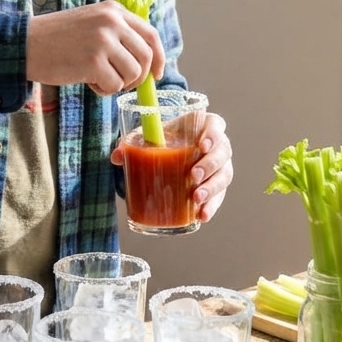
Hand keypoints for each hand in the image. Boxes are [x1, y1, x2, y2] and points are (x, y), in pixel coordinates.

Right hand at [26, 1, 165, 94]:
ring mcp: (104, 41)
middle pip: (146, 57)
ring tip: (97, 77)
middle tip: (121, 83)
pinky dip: (104, 90)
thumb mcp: (91, 22)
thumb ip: (118, 33)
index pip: (151, 35)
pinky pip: (115, 85)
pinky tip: (87, 81)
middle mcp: (112, 22)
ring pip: (133, 74)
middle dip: (138, 77)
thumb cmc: (57, 38)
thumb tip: (146, 61)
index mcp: (114, 10)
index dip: (159, 57)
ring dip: (118, 83)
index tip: (156, 73)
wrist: (26, 43)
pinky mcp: (94, 62)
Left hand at [110, 111, 233, 221]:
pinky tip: (201, 216)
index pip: (215, 125)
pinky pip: (219, 196)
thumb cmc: (164, 138)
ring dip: (212, 188)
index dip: (212, 134)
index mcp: (203, 125)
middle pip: (223, 152)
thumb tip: (117, 156)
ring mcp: (220, 166)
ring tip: (196, 198)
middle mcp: (217, 145)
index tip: (201, 145)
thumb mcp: (150, 136)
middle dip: (209, 165)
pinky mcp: (217, 186)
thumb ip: (134, 142)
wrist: (172, 150)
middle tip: (193, 175)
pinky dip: (212, 207)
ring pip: (224, 175)